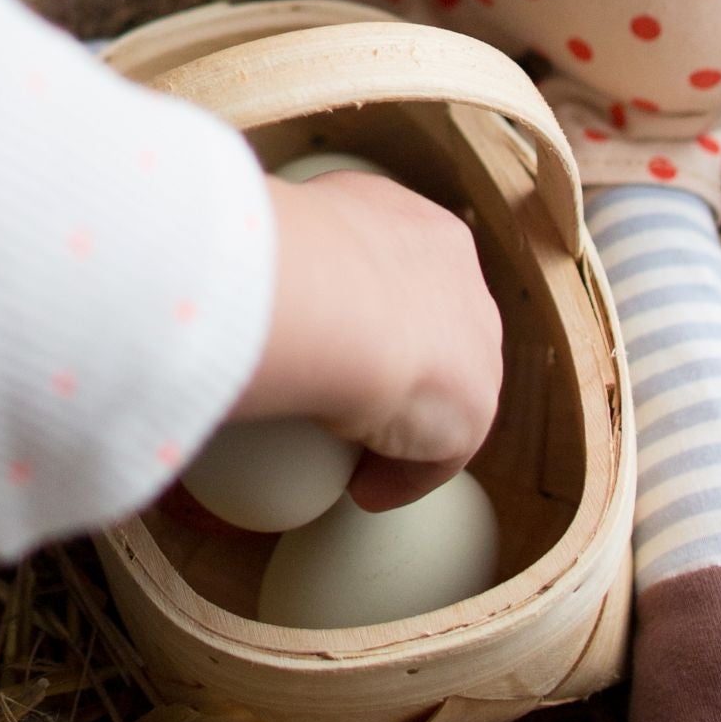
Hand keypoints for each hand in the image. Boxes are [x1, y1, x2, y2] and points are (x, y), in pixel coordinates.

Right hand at [233, 170, 501, 499]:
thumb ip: (284, 247)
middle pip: (440, 331)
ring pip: (447, 393)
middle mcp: (462, 280)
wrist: (325, 298)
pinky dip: (401, 476)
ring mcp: (479, 344)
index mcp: (421, 230)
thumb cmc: (283, 255)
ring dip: (407, 426)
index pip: (408, 272)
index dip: (374, 311)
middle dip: (402, 366)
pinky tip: (362, 491)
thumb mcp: (281, 231)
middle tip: (345, 401)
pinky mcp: (476, 408)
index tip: (334, 344)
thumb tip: (240, 266)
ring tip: (354, 458)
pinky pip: (439, 453)